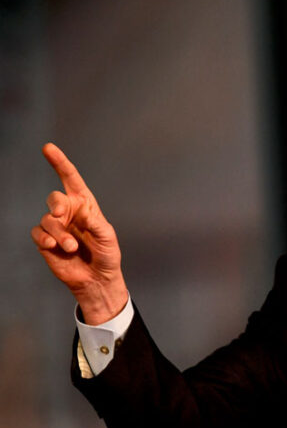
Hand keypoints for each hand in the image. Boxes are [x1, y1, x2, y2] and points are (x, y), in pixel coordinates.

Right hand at [31, 143, 127, 324]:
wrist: (97, 279)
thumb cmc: (107, 256)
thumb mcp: (108, 237)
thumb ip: (95, 222)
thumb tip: (81, 210)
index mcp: (86, 206)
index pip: (71, 180)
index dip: (60, 163)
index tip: (48, 148)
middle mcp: (69, 213)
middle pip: (54, 198)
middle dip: (57, 205)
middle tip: (61, 215)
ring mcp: (56, 227)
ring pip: (46, 220)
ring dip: (58, 233)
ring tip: (71, 247)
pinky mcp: (46, 241)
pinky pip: (38, 234)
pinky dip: (46, 240)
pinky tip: (56, 248)